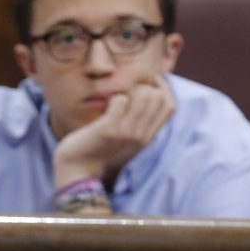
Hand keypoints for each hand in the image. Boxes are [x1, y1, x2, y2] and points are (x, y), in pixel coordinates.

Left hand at [53, 79, 175, 187]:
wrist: (79, 170)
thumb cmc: (100, 149)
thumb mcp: (127, 139)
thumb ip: (140, 123)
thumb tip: (149, 93)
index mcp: (148, 137)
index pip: (170, 106)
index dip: (163, 88)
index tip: (150, 81)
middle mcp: (141, 136)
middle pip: (158, 97)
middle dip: (144, 87)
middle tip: (128, 93)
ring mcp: (126, 133)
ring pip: (143, 95)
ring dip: (130, 90)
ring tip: (118, 100)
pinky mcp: (109, 130)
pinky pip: (120, 100)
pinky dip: (114, 98)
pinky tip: (106, 107)